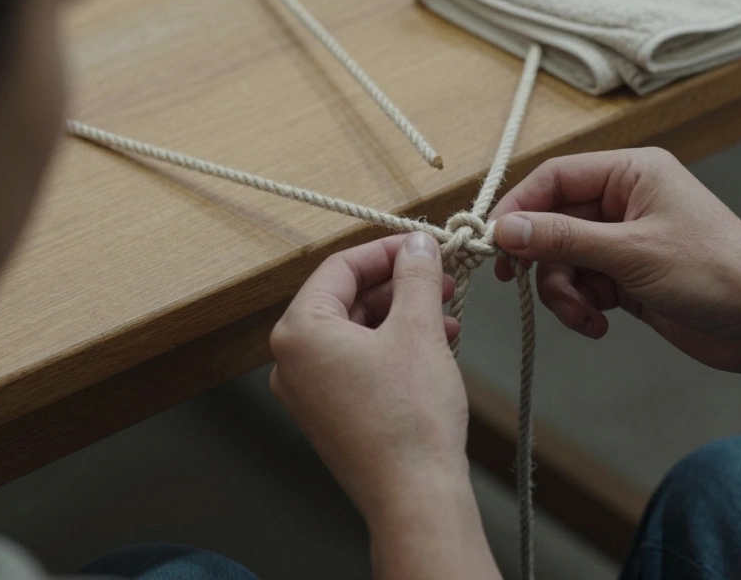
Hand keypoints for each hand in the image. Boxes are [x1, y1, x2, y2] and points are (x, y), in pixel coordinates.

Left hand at [269, 233, 468, 522]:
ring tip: (448, 316)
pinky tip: (436, 346)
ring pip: (357, 332)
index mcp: (299, 332)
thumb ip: (416, 276)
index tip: (423, 245)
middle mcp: (292, 360)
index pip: (340, 267)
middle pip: (347, 299)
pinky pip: (358, 363)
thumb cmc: (410, 419)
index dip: (387, 250)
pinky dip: (394, 347)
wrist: (415, 496)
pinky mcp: (330, 414)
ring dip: (403, 316)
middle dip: (400, 285)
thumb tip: (417, 244)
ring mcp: (308, 391)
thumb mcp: (418, 329)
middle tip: (442, 278)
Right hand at [491, 148, 740, 373]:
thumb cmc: (716, 272)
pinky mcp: (629, 276)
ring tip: (583, 315)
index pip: (555, 177)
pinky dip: (582, 306)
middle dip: (544, 261)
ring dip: (563, 291)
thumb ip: (563, 238)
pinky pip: (583, 285)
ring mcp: (626, 240)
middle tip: (523, 286)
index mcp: (631, 172)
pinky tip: (599, 325)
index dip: (519, 208)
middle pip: (553, 222)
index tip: (493, 243)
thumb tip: (505, 229)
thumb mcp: (631, 253)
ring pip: (564, 259)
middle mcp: (626, 200)